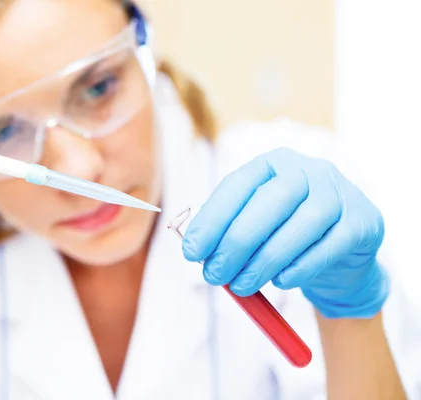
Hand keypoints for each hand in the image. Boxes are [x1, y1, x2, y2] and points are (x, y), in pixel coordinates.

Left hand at [182, 147, 389, 318]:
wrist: (340, 253)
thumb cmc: (284, 235)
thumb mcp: (255, 226)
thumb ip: (228, 232)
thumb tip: (198, 251)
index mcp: (273, 164)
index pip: (239, 184)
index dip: (213, 218)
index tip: (192, 251)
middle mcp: (308, 170)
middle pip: (272, 199)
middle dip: (237, 241)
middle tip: (214, 275)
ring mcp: (340, 193)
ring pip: (303, 224)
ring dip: (266, 260)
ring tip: (241, 286)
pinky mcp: (363, 222)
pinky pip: (329, 246)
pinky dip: (300, 267)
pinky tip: (280, 281)